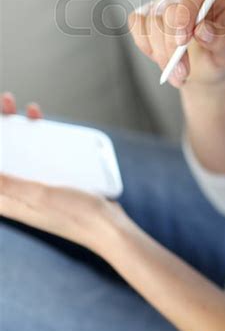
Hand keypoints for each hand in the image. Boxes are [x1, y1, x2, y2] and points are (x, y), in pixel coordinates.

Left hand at [0, 91, 129, 255]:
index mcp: (8, 201)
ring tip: (30, 110)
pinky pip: (40, 157)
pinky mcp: (52, 183)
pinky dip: (40, 139)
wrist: (108, 227)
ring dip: (21, 130)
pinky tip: (48, 127)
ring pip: (21, 153)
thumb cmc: (75, 216)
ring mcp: (35, 188)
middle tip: (9, 103)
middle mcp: (17, 194)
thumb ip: (10, 186)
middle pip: (3, 156)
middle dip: (4, 129)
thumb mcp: (39, 196)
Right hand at [128, 0, 224, 88]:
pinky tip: (162, 58)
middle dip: (171, 44)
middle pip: (168, 7)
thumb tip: (203, 30)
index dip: (184, 13)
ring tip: (179, 73)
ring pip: (152, 20)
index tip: (183, 41)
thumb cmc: (217, 57)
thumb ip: (221, 42)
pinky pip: (137, 25)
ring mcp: (164, 2)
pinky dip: (147, 46)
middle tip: (182, 71)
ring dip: (162, 53)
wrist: (202, 70)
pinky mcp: (146, 14)